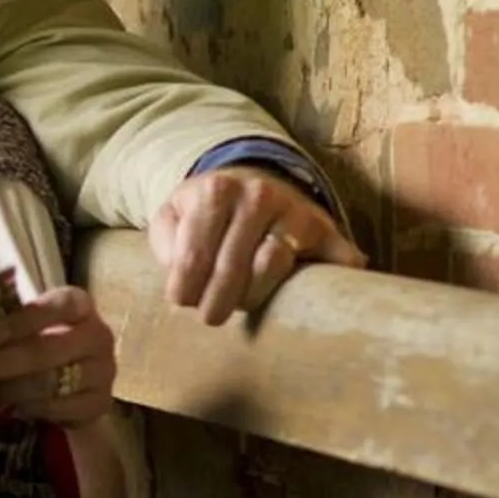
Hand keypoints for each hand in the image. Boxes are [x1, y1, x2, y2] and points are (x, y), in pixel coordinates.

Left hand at [0, 285, 120, 424]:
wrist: (75, 377)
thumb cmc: (41, 340)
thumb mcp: (26, 325)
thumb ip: (3, 327)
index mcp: (79, 304)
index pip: (55, 307)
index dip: (21, 321)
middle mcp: (99, 335)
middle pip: (47, 351)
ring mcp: (104, 372)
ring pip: (52, 384)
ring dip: (10, 390)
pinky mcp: (102, 403)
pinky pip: (61, 409)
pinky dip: (31, 409)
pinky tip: (11, 406)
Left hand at [148, 169, 365, 325]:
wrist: (254, 180)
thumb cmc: (206, 211)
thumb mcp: (171, 216)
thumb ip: (166, 246)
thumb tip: (184, 284)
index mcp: (216, 190)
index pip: (195, 256)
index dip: (184, 290)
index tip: (181, 303)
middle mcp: (259, 195)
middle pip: (233, 266)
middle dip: (216, 302)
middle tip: (209, 317)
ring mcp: (296, 211)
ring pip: (273, 267)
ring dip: (252, 297)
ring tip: (240, 304)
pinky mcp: (325, 229)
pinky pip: (332, 261)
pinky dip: (328, 284)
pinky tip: (309, 300)